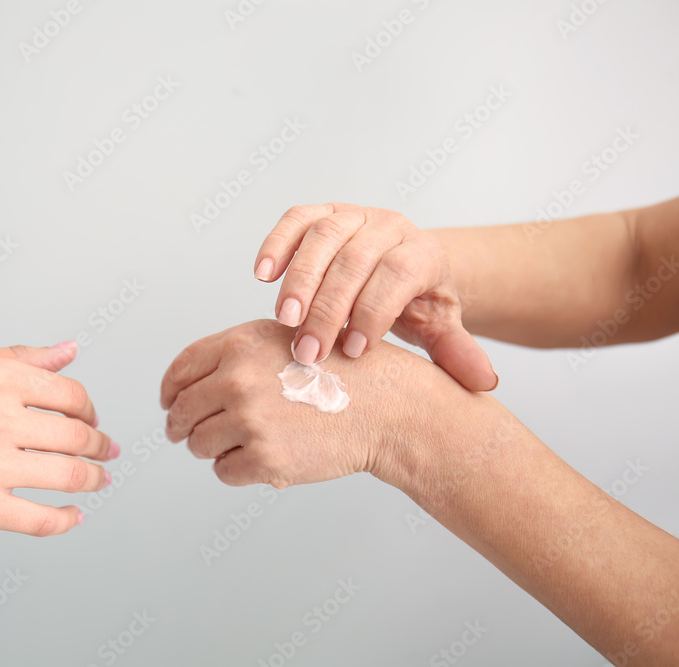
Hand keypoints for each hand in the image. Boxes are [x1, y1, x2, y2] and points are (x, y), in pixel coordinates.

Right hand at [0, 343, 116, 536]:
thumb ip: (19, 359)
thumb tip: (70, 351)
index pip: (72, 395)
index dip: (89, 410)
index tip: (91, 420)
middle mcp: (0, 416)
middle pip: (77, 435)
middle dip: (99, 446)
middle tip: (106, 453)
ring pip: (69, 476)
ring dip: (92, 480)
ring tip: (97, 481)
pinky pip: (41, 518)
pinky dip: (64, 520)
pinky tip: (71, 516)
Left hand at [160, 320, 485, 490]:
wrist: (385, 405)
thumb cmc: (339, 371)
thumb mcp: (285, 337)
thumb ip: (234, 354)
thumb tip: (184, 386)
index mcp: (238, 345)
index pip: (180, 370)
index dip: (169, 391)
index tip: (169, 403)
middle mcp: (237, 380)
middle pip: (182, 412)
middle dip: (181, 426)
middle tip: (187, 435)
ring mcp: (249, 421)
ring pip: (199, 445)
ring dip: (211, 448)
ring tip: (242, 442)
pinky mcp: (264, 459)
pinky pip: (224, 471)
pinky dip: (236, 469)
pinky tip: (262, 457)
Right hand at [254, 203, 496, 391]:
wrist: (404, 262)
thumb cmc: (417, 301)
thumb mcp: (440, 327)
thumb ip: (457, 352)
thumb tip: (485, 382)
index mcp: (423, 252)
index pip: (397, 274)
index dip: (374, 311)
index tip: (354, 351)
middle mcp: (389, 225)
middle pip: (355, 259)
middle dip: (328, 307)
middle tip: (308, 349)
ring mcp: (353, 214)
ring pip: (323, 236)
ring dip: (300, 279)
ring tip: (285, 319)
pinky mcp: (322, 211)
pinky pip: (296, 219)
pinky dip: (277, 244)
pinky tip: (262, 275)